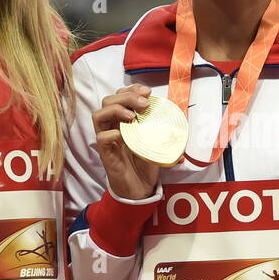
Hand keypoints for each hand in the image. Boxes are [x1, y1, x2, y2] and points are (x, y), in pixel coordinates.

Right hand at [93, 85, 161, 200]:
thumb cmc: (146, 164)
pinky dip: (112, 133)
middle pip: (108, 101)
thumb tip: (179, 120)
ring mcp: (107, 139)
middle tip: (144, 103)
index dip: (132, 89)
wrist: (140, 189)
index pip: (120, 96)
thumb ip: (163, 130)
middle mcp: (112, 126)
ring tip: (132, 115)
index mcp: (123, 120)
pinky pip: (101, 138)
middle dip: (126, 96)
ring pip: (99, 115)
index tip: (148, 91)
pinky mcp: (106, 154)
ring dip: (116, 110)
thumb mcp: (158, 142)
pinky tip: (124, 135)